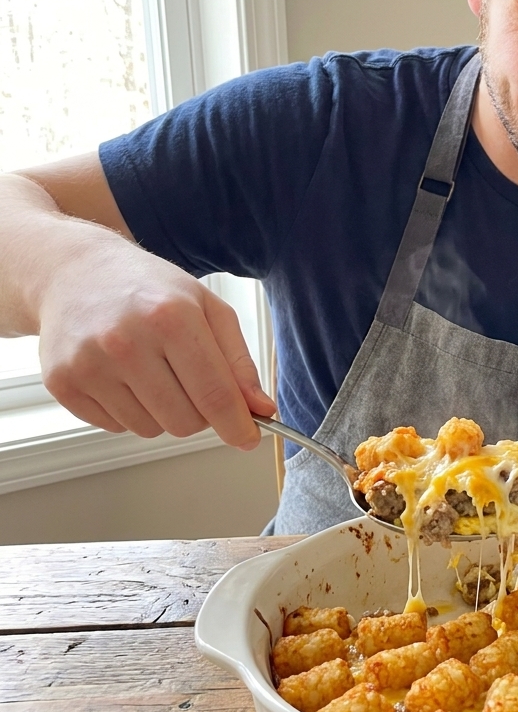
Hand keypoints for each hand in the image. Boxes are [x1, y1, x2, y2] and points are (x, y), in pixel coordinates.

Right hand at [37, 239, 275, 448]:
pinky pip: (115, 427)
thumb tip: (261, 408)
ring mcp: (88, 364)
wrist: (75, 271)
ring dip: (162, 412)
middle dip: (199, 414)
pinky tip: (122, 375)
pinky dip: (128, 411)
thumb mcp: (208, 309)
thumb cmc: (150, 289)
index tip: (248, 439)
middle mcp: (125, 342)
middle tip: (190, 383)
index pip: (214, 394)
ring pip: (149, 430)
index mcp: (171, 318)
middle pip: (184, 422)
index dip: (237, 425)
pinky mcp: (62, 383)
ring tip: (151, 370)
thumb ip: (239, 363)